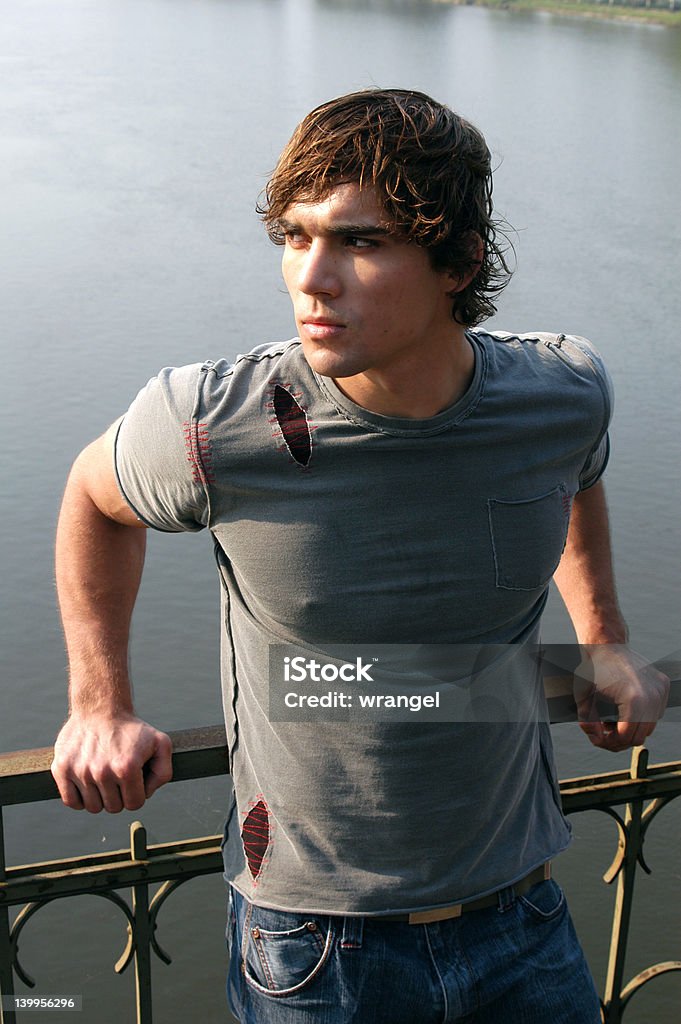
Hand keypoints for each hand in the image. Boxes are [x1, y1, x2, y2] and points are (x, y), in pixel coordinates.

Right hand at [51, 712, 172, 812]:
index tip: (134, 779)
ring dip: (100, 796)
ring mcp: (80, 771)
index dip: (137, 793)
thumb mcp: (160, 743)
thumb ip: (163, 772)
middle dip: (120, 795)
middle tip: (118, 776)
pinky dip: (80, 798)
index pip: (135, 804)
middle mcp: (102, 772)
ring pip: (92, 807)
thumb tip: (146, 793)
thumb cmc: (130, 729)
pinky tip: (88, 783)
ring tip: (103, 776)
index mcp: (126, 768)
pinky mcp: (62, 769)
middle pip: (114, 807)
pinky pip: (71, 802)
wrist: (100, 708)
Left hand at [574, 645, 669, 751]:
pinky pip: (655, 713)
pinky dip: (641, 716)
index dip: (610, 743)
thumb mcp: (582, 697)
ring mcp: (660, 690)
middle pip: (640, 736)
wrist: (607, 645)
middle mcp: (652, 696)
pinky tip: (624, 709)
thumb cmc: (592, 669)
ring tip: (612, 720)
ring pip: (649, 726)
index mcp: (633, 699)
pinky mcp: (663, 686)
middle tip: (605, 732)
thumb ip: (587, 722)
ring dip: (631, 729)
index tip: (598, 738)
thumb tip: (597, 737)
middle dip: (620, 739)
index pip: (627, 736)